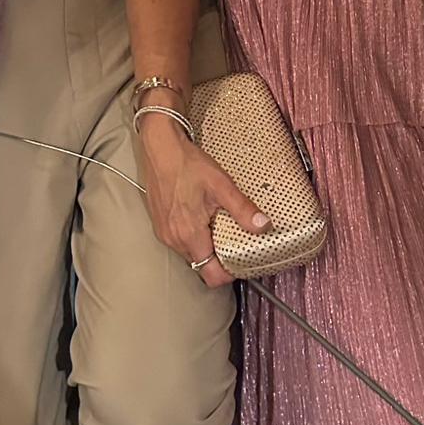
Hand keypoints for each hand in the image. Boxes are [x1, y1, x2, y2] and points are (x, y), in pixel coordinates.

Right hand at [137, 115, 268, 286]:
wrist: (161, 149)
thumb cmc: (187, 165)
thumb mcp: (221, 186)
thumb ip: (242, 209)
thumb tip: (263, 226)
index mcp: (190, 235)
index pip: (211, 275)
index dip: (229, 273)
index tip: (241, 261)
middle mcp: (174, 239)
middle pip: (201, 266)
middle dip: (219, 260)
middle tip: (235, 242)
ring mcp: (164, 233)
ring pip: (190, 255)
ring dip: (206, 248)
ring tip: (220, 228)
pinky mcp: (160, 224)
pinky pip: (180, 242)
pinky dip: (194, 238)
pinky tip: (203, 219)